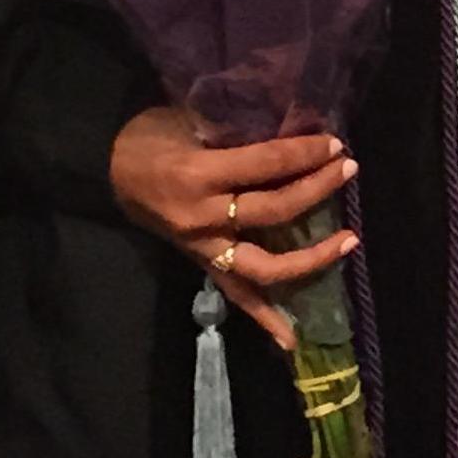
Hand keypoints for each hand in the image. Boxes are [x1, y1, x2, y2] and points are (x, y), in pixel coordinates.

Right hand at [109, 110, 357, 351]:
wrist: (109, 168)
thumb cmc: (152, 135)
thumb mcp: (191, 118)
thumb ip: (238, 129)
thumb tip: (295, 123)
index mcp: (199, 175)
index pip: (266, 165)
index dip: (304, 153)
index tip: (334, 144)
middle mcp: (203, 217)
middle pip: (273, 210)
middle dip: (316, 189)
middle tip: (347, 169)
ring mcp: (202, 247)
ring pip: (263, 266)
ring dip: (310, 258)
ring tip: (349, 241)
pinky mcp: (200, 263)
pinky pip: (236, 294)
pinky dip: (264, 318)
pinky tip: (293, 339)